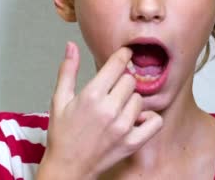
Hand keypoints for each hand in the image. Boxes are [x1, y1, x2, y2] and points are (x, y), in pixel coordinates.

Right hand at [36, 42, 162, 179]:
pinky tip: (136, 119)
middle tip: (113, 90)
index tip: (125, 54)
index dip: (123, 55)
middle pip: (130, 80)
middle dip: (122, 81)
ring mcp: (122, 127)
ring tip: (118, 108)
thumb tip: (71, 46)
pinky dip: (149, 118)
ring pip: (139, 98)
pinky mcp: (132, 142)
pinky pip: (154, 121)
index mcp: (91, 95)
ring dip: (131, 100)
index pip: (118, 64)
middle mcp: (109, 109)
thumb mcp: (59, 100)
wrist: (67, 168)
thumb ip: (68, 71)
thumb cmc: (62, 135)